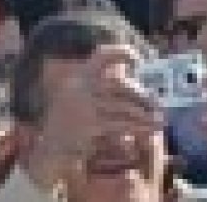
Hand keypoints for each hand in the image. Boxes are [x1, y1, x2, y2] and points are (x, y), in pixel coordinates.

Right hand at [22, 45, 163, 190]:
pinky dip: (137, 129)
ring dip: (144, 116)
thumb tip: (134, 76)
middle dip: (143, 96)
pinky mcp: (87, 128)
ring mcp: (82, 108)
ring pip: (124, 108)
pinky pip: (120, 126)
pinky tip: (148, 133)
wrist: (47, 153)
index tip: (139, 59)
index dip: (121, 53)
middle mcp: (78, 89)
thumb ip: (101, 86)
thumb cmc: (69, 125)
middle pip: (121, 86)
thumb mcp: (80, 99)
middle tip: (158, 106)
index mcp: (77, 79)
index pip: (101, 56)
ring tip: (159, 123)